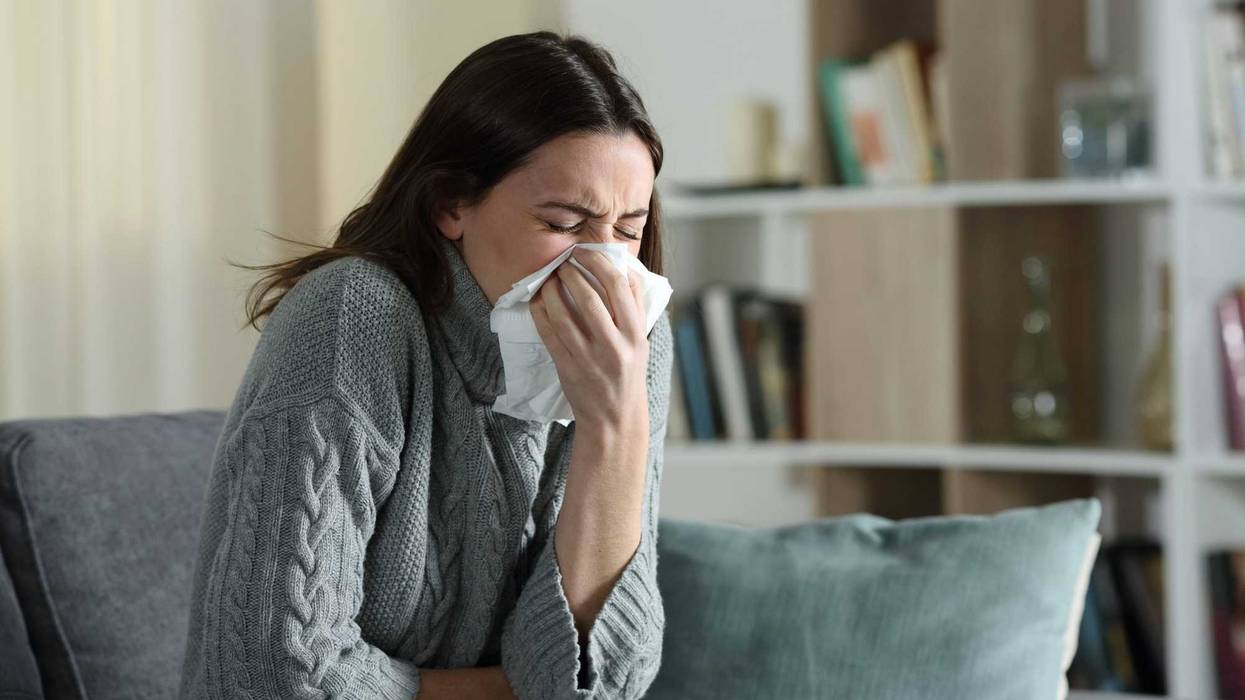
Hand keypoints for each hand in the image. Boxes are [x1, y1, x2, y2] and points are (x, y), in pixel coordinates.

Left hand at [530, 248, 649, 434]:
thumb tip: (621, 266)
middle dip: (573, 273)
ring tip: (549, 279)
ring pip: (564, 314)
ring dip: (552, 290)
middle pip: (590, 297)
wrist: (614, 418)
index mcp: (636, 335)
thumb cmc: (628, 373)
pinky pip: (548, 333)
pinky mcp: (567, 368)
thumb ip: (633, 307)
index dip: (600, 263)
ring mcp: (589, 358)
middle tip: (564, 263)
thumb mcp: (640, 341)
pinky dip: (540, 312)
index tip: (586, 253)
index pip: (620, 286)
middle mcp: (615, 346)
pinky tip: (538, 301)